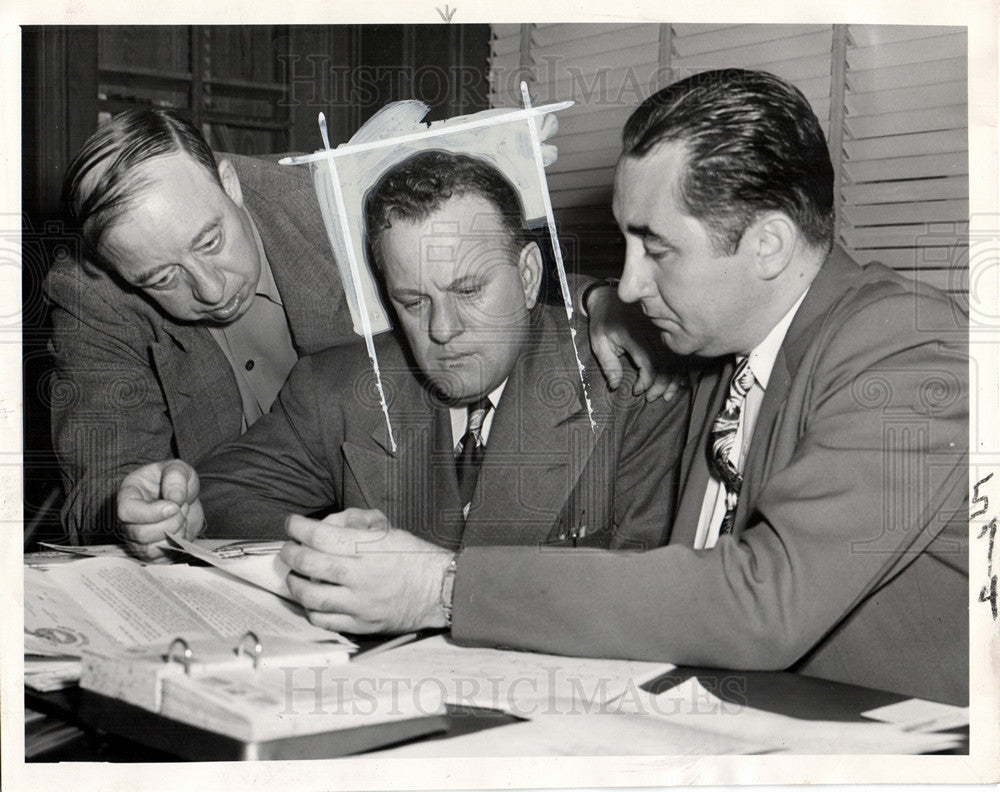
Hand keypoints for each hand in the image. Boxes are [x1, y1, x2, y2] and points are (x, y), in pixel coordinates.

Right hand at [117, 460, 204, 560]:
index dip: (151, 512)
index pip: (127, 511)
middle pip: (140, 533)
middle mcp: (127, 520)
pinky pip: (161, 558)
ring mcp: (137, 539)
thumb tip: (174, 500)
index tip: (174, 505)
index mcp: (128, 496)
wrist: (185, 497)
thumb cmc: (175, 481)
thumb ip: (175, 478)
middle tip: (181, 507)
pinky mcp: (151, 552)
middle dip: (170, 522)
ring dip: (175, 533)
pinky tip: (180, 529)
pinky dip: (177, 545)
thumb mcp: (178, 469)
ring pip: (150, 549)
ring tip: (181, 516)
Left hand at [282, 509, 453, 634]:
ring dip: (295, 583)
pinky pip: (324, 620)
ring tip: (295, 576)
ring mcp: (359, 602)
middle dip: (290, 553)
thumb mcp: (388, 531)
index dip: (298, 527)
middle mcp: (360, 574)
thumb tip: (326, 524)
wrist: (439, 589)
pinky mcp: (361, 624)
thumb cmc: (414, 557)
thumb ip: (355, 526)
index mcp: (368, 547)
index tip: (292, 523)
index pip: (319, 534)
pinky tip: (311, 600)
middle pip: (309, 562)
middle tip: (288, 549)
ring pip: (311, 595)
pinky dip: (310, 609)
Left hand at [585, 284, 683, 401]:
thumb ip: (608, 365)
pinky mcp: (665, 331)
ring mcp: (661, 330)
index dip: (645, 381)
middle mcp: (652, 332)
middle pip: (667, 362)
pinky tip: (678, 382)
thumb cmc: (602, 321)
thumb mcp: (599, 342)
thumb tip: (615, 386)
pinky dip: (680, 368)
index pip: (649, 363)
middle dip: (661, 385)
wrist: (608, 297)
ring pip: (676, 358)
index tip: (636, 390)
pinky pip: (678, 352)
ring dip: (673, 379)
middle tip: (651, 397)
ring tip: (664, 395)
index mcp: (635, 334)